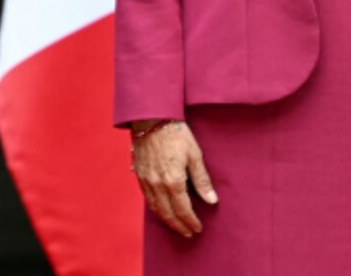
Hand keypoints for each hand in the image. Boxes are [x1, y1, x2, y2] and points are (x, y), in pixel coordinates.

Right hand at [131, 119, 216, 237]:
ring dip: (166, 220)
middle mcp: (157, 184)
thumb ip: (202, 180)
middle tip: (188, 233)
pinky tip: (161, 208)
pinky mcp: (138, 174)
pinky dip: (155, 207)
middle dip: (179, 226)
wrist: (150, 117)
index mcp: (173, 180)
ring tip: (176, 225)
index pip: (183, 210)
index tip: (198, 228)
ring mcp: (145, 180)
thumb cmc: (175, 133)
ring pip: (155, 208)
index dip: (191, 222)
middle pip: (168, 214)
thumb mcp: (194, 154)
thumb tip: (212, 200)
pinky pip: (146, 197)